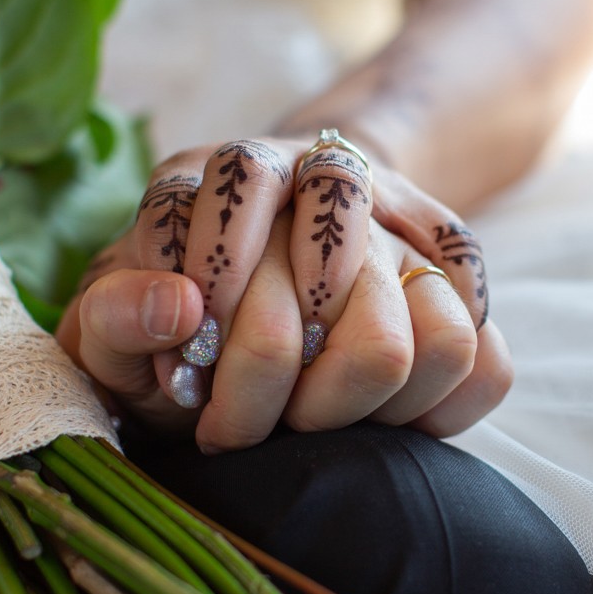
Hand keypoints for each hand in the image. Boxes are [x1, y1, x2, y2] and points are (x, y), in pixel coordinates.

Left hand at [56, 136, 511, 451]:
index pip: (246, 185)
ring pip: (430, 317)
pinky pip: (483, 352)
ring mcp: (405, 231)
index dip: (220, 278)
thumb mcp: (108, 326)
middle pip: (343, 265)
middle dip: (278, 370)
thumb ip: (114, 315)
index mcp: (239, 170)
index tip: (187, 364)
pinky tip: (379, 422)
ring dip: (360, 396)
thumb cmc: (167, 331)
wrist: (249, 304)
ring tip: (308, 423)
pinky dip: (438, 406)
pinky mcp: (454, 288)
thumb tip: (181, 309)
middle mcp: (331, 179)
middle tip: (238, 422)